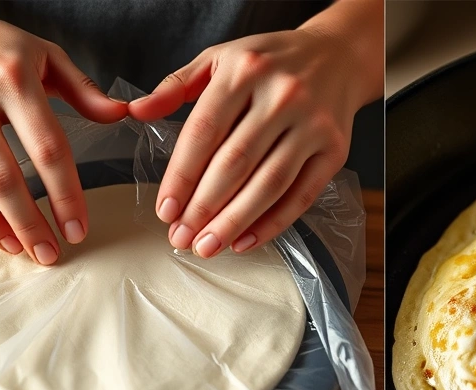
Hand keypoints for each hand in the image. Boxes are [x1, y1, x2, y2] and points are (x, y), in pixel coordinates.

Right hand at [0, 10, 126, 263]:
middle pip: (7, 177)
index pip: (48, 148)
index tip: (79, 227)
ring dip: (1, 228)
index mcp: (13, 80)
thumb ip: (86, 91)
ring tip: (28, 252)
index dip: (65, 194)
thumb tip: (123, 114)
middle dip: (32, 222)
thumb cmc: (2, 49)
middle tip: (54, 253)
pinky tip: (1, 236)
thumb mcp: (49, 57)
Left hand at [129, 19, 377, 257]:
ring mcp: (312, 125)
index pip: (204, 132)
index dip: (182, 176)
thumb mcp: (220, 58)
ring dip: (234, 222)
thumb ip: (176, 86)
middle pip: (235, 163)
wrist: (338, 56)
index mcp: (245, 70)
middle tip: (181, 237)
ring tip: (208, 246)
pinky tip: (245, 241)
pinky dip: (273, 223)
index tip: (165, 209)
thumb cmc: (271, 61)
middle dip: (203, 208)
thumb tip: (136, 112)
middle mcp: (282, 96)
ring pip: (268, 184)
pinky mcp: (335, 150)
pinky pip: (302, 195)